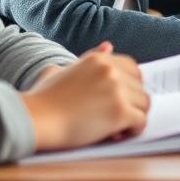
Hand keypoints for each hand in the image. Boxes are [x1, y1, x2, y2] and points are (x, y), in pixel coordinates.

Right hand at [21, 42, 148, 150]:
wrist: (35, 119)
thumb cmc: (43, 100)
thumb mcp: (63, 70)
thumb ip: (88, 58)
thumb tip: (108, 45)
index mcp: (99, 60)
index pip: (133, 69)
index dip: (129, 87)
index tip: (118, 100)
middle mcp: (111, 70)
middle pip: (140, 87)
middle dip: (131, 103)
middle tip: (114, 117)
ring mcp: (117, 90)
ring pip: (144, 104)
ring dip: (133, 117)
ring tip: (116, 127)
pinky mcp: (120, 111)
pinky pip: (141, 121)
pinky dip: (134, 130)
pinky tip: (118, 134)